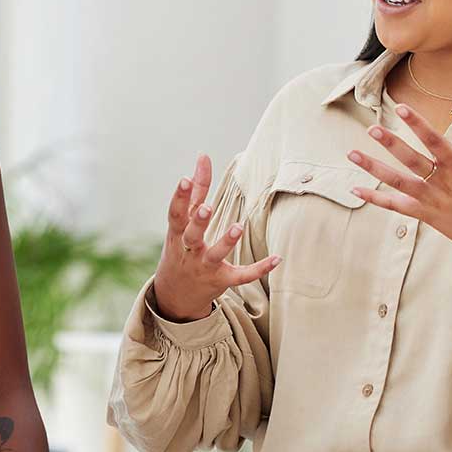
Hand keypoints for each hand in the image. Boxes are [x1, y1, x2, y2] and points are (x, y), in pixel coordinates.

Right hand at [151, 154, 278, 322]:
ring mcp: (204, 266)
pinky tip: (277, 259)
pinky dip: (259, 269)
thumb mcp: (183, 222)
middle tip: (207, 207)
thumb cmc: (181, 247)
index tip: (184, 179)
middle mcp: (189, 250)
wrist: (175, 294)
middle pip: (191, 235)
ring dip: (226, 242)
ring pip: (215, 256)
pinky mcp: (221, 280)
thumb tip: (203, 157)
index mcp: (178, 233)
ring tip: (238, 227)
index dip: (179, 197)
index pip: (176, 213)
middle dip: (198, 222)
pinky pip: (240, 276)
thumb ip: (196, 190)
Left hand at [348, 99, 451, 272]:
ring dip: (374, 169)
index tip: (402, 108)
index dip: (418, 125)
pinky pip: (396, 206)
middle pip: (412, 161)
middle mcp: (444, 184)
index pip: (436, 141)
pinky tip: (356, 189)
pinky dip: (376, 198)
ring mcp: (432, 201)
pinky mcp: (425, 216)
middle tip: (372, 129)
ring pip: (398, 183)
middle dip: (391, 144)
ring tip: (352, 154)